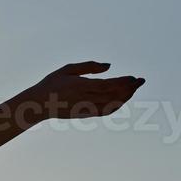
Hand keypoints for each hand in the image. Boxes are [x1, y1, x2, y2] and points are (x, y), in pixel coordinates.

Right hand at [29, 62, 144, 120]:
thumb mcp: (67, 69)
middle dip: (130, 88)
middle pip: (114, 94)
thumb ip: (89, 66)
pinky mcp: (86, 114)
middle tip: (141, 81)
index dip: (124, 82)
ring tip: (134, 88)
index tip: (134, 77)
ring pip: (112, 104)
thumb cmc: (52, 84)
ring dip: (126, 96)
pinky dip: (117, 105)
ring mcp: (86, 108)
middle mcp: (86, 98)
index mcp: (81, 86)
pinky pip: (106, 111)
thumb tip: (109, 66)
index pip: (109, 85)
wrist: (39, 104)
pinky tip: (123, 99)